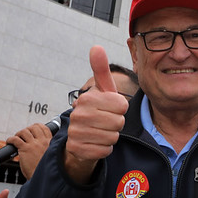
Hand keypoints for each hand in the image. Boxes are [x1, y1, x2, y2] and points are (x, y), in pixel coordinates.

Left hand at [6, 122, 51, 178]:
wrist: (45, 177)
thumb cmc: (47, 169)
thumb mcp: (52, 156)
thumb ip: (48, 150)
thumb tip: (39, 149)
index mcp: (50, 142)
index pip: (44, 128)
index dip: (36, 127)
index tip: (32, 130)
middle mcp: (43, 141)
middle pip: (34, 127)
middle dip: (27, 129)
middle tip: (23, 135)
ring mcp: (34, 144)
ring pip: (24, 131)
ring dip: (18, 134)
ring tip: (16, 139)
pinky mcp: (25, 149)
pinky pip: (15, 139)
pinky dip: (10, 139)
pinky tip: (9, 142)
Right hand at [64, 46, 127, 183]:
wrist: (81, 138)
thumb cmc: (98, 111)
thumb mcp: (103, 91)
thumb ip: (101, 70)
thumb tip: (96, 46)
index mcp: (87, 98)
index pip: (122, 105)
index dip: (121, 109)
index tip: (111, 109)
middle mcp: (78, 114)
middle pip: (119, 122)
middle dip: (117, 124)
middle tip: (106, 122)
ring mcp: (75, 132)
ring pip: (113, 137)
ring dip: (111, 136)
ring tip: (101, 132)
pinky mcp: (77, 149)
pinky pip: (105, 150)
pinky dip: (105, 149)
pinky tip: (96, 143)